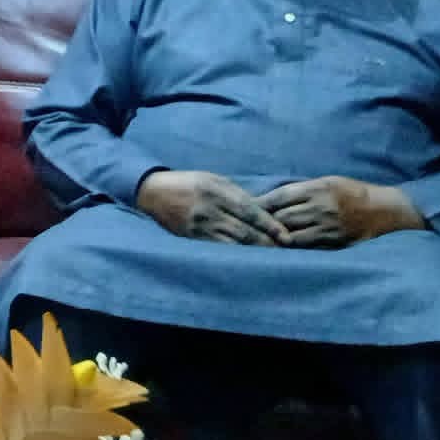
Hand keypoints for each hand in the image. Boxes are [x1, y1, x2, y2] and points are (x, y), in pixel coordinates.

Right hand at [136, 170, 289, 244]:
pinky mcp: (192, 238)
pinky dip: (235, 255)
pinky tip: (248, 260)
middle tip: (286, 252)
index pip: (250, 211)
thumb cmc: (187, 182)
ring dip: (254, 252)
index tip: (287, 237)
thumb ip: (236, 194)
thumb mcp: (212, 179)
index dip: (270, 225)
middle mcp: (209, 210)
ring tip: (272, 259)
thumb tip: (262, 211)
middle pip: (245, 231)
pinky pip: (218, 249)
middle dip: (268, 243)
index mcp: (216, 191)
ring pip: (234, 244)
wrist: (152, 192)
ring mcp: (199, 226)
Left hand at [259, 176, 425, 247]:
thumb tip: (271, 199)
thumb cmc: (351, 192)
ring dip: (275, 238)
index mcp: (316, 189)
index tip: (246, 208)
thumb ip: (300, 190)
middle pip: (281, 217)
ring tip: (260, 240)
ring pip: (291, 235)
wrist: (384, 210)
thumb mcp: (326, 182)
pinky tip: (281, 249)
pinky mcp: (334, 243)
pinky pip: (306, 247)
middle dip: (264, 222)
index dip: (260, 204)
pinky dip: (292, 248)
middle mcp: (320, 208)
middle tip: (248, 226)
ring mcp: (327, 227)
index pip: (279, 197)